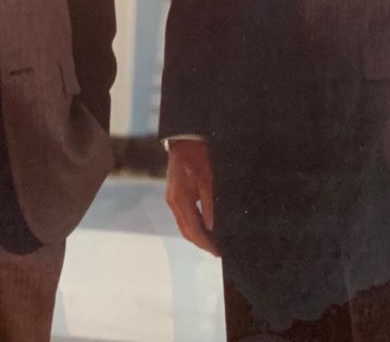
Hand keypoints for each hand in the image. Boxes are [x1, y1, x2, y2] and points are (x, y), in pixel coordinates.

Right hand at [165, 139, 219, 256]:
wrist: (185, 138)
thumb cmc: (198, 157)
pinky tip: (204, 226)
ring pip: (183, 225)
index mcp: (180, 200)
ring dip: (197, 236)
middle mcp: (172, 201)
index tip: (218, 252)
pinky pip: (182, 216)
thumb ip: (210, 206)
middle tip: (217, 251)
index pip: (193, 230)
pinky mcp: (173, 194)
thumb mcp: (208, 181)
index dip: (206, 243)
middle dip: (201, 243)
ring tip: (213, 242)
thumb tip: (213, 230)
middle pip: (186, 231)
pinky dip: (193, 225)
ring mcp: (171, 198)